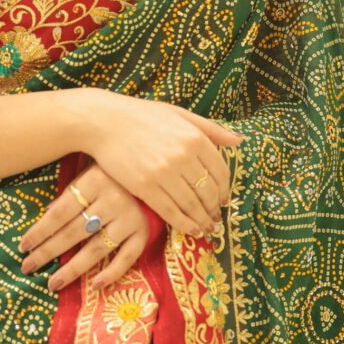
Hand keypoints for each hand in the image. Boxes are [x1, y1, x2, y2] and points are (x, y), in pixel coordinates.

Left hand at [20, 163, 151, 290]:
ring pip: (96, 248)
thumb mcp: (88, 174)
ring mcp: (130, 218)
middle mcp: (113, 200)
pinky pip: (127, 257)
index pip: (60, 212)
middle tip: (28, 267)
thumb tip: (45, 218)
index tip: (23, 247)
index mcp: (94, 181)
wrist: (151, 168)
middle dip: (48, 251)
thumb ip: (69, 195)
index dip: (40, 231)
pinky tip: (95, 284)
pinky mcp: (144, 231)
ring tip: (53, 282)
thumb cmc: (112, 171)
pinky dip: (112, 272)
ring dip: (73, 268)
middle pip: (74, 232)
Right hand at [71, 89, 239, 235]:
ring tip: (206, 227)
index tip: (224, 199)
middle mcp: (183, 156)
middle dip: (215, 208)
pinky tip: (190, 229)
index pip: (221, 171)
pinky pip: (171, 212)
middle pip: (209, 191)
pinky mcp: (145, 187)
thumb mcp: (179, 113)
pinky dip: (184, 224)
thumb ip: (210, 128)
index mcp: (195, 137)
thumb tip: (239, 140)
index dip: (225, 189)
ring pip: (192, 205)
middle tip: (215, 217)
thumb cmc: (141, 115)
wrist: (103, 121)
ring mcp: (164, 173)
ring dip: (203, 220)